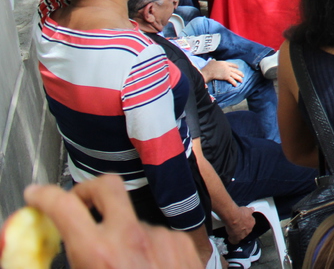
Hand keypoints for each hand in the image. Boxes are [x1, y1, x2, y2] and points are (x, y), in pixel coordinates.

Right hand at [23, 175, 201, 268]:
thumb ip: (75, 263)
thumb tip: (65, 254)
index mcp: (99, 253)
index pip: (65, 206)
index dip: (45, 196)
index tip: (38, 196)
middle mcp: (132, 237)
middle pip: (107, 187)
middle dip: (88, 191)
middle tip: (79, 204)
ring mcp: (160, 236)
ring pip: (133, 218)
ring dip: (123, 232)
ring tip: (123, 264)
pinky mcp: (181, 241)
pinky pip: (158, 234)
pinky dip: (147, 246)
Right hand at [201, 60, 242, 85]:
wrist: (209, 71)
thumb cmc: (209, 67)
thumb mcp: (212, 62)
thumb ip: (213, 61)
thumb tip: (213, 60)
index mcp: (224, 63)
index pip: (232, 64)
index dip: (235, 66)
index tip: (238, 67)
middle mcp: (227, 67)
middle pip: (235, 70)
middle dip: (240, 73)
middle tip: (243, 75)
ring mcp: (227, 72)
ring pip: (235, 75)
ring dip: (239, 78)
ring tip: (241, 81)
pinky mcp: (226, 77)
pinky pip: (231, 80)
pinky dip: (234, 83)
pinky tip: (236, 85)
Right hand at [225, 205, 255, 244]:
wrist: (234, 217)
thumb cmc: (241, 212)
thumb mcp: (247, 210)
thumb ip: (250, 210)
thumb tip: (253, 209)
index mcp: (252, 223)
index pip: (250, 224)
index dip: (246, 223)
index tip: (242, 222)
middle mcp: (249, 230)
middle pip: (246, 231)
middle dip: (242, 230)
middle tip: (237, 227)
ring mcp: (243, 235)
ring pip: (241, 236)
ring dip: (237, 234)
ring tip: (232, 232)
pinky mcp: (236, 239)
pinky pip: (234, 241)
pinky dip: (232, 239)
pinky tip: (229, 237)